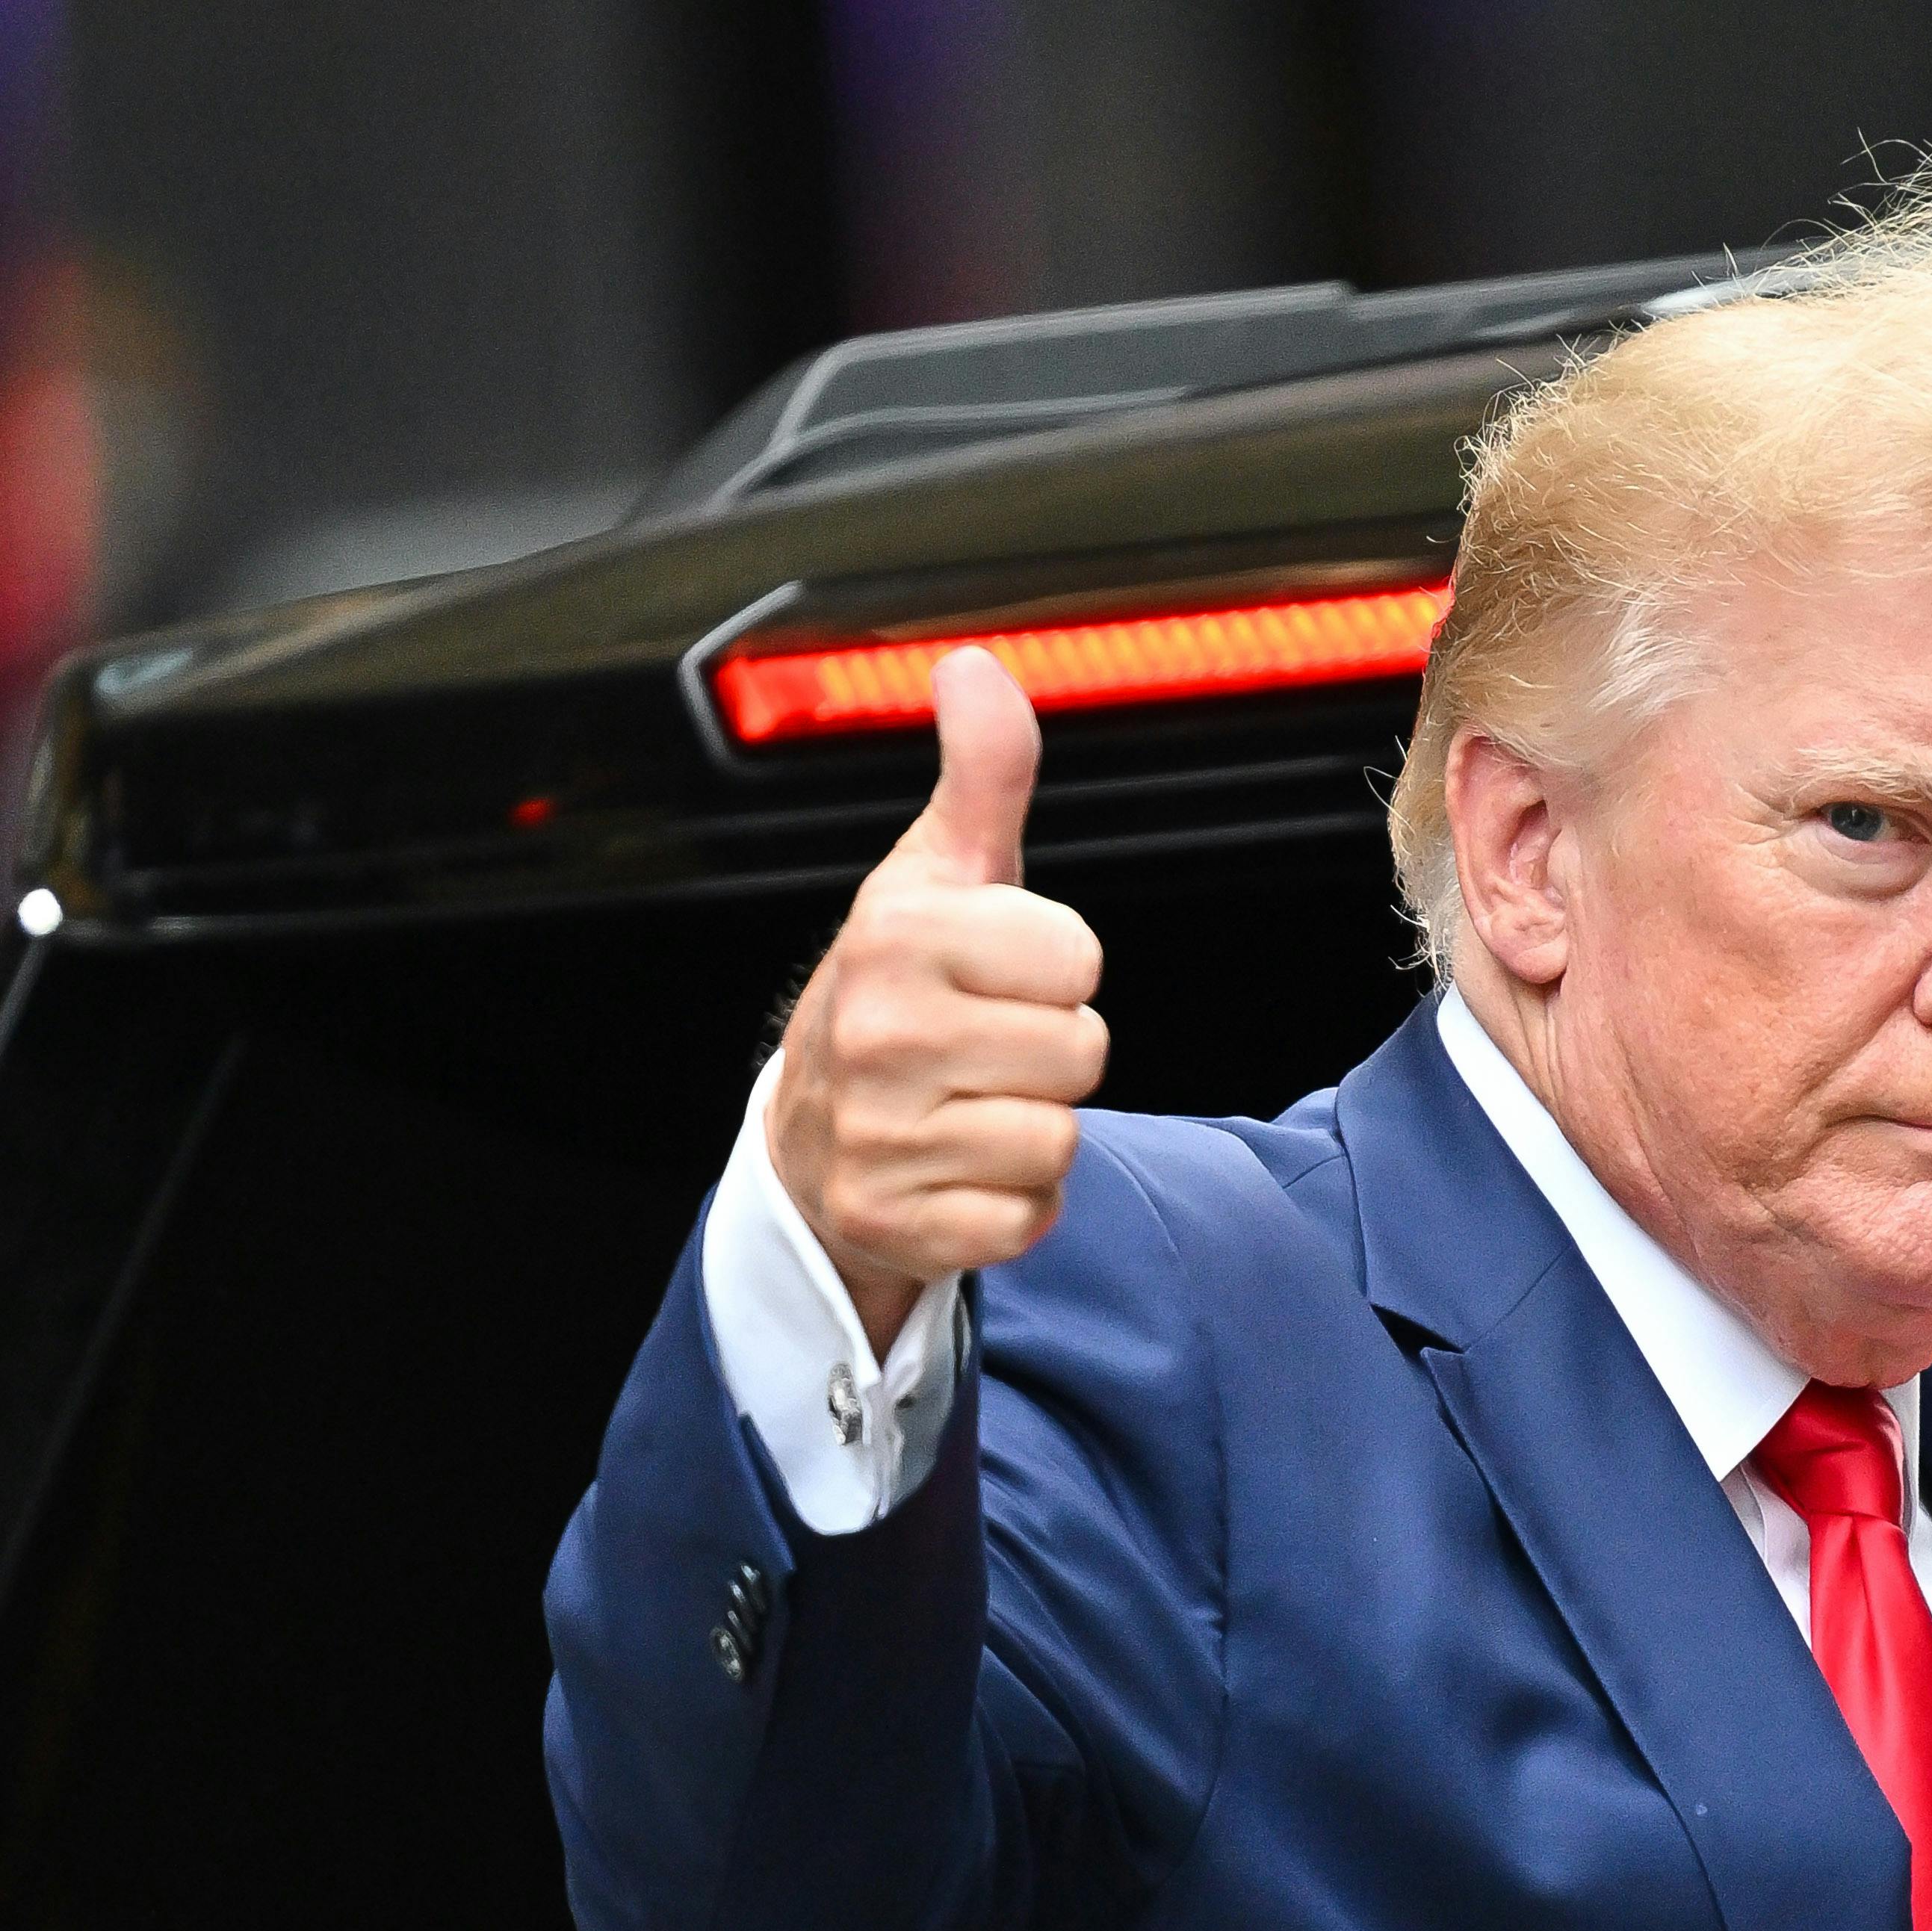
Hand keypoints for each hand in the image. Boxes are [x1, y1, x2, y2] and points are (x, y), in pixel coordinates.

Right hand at [769, 647, 1108, 1355]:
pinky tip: (958, 1169)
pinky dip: (1012, 1204)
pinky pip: (1030, 1217)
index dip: (1056, 968)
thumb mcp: (937, 874)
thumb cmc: (900, 991)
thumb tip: (976, 669)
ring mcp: (880, 1138)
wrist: (811, 1136)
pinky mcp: (900, 1223)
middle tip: (984, 1046)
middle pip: (1082, 1053)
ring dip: (1034, 1131)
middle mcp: (878, 1035)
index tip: (999, 972)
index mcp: (897, 937)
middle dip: (1050, 1053)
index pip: (1078, 960)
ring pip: (1060, 1140)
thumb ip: (981, 775)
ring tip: (970, 1105)